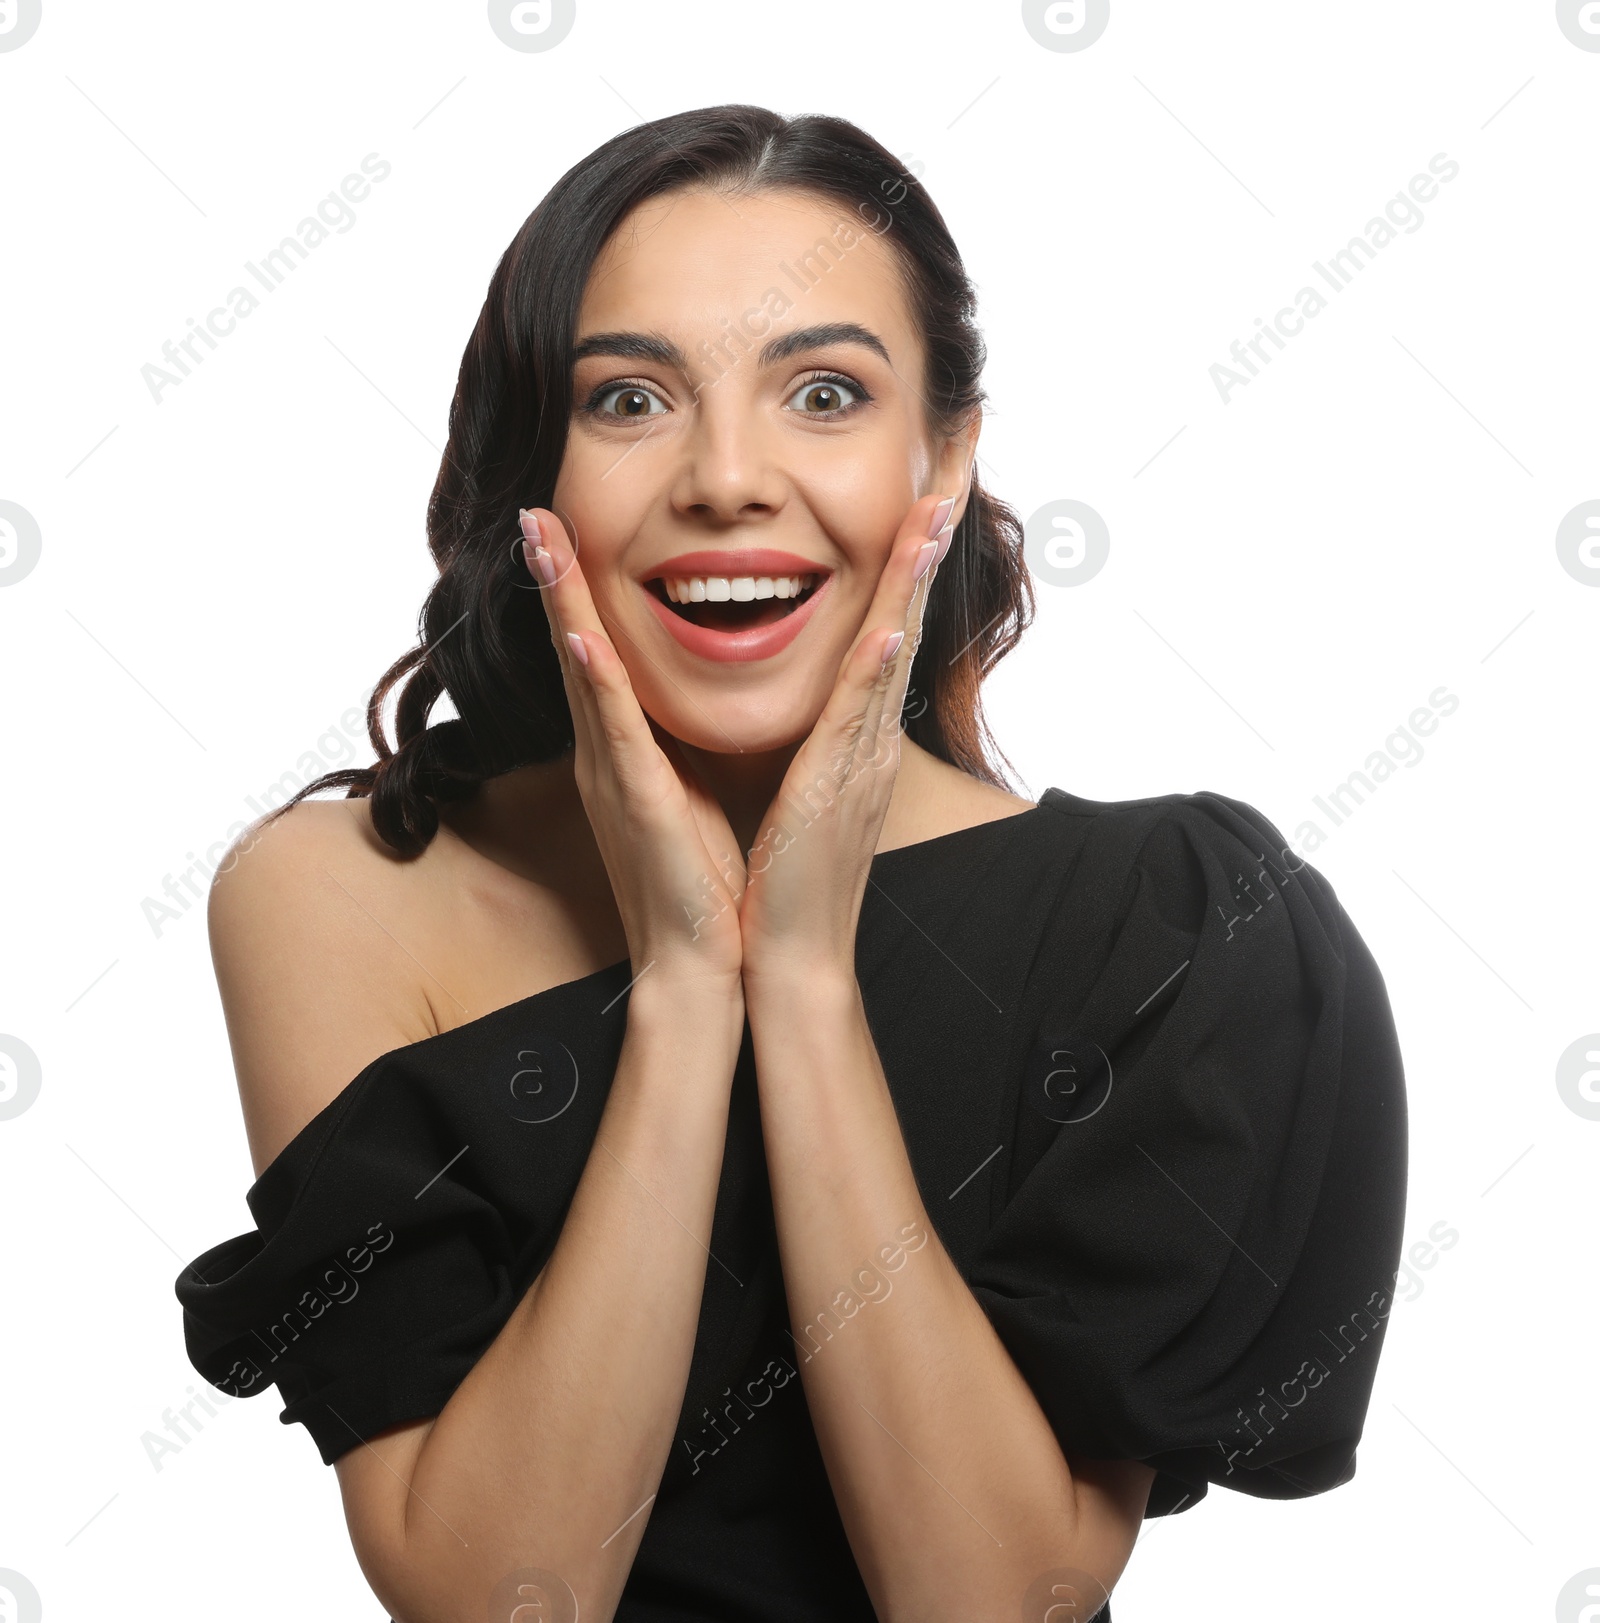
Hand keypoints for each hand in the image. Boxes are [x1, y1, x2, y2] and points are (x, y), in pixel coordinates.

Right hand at [521, 508, 746, 992]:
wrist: (701, 962)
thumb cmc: (703, 879)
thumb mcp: (688, 792)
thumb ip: (674, 745)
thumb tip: (681, 703)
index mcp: (625, 750)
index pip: (595, 654)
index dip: (576, 591)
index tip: (564, 529)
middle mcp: (608, 754)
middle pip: (575, 646)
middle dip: (554, 576)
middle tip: (534, 508)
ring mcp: (615, 776)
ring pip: (583, 671)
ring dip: (562, 600)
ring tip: (542, 534)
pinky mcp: (637, 804)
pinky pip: (617, 732)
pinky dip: (598, 682)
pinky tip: (583, 636)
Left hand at [736, 489, 958, 991]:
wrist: (787, 954)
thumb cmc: (786, 871)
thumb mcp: (803, 776)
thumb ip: (814, 724)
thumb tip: (807, 676)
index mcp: (857, 723)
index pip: (891, 609)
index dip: (911, 540)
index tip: (933, 470)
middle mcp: (871, 729)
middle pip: (911, 606)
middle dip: (937, 525)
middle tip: (968, 447)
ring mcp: (861, 756)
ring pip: (894, 645)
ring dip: (915, 573)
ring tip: (940, 502)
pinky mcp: (834, 788)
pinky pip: (856, 717)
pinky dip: (875, 667)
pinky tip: (891, 620)